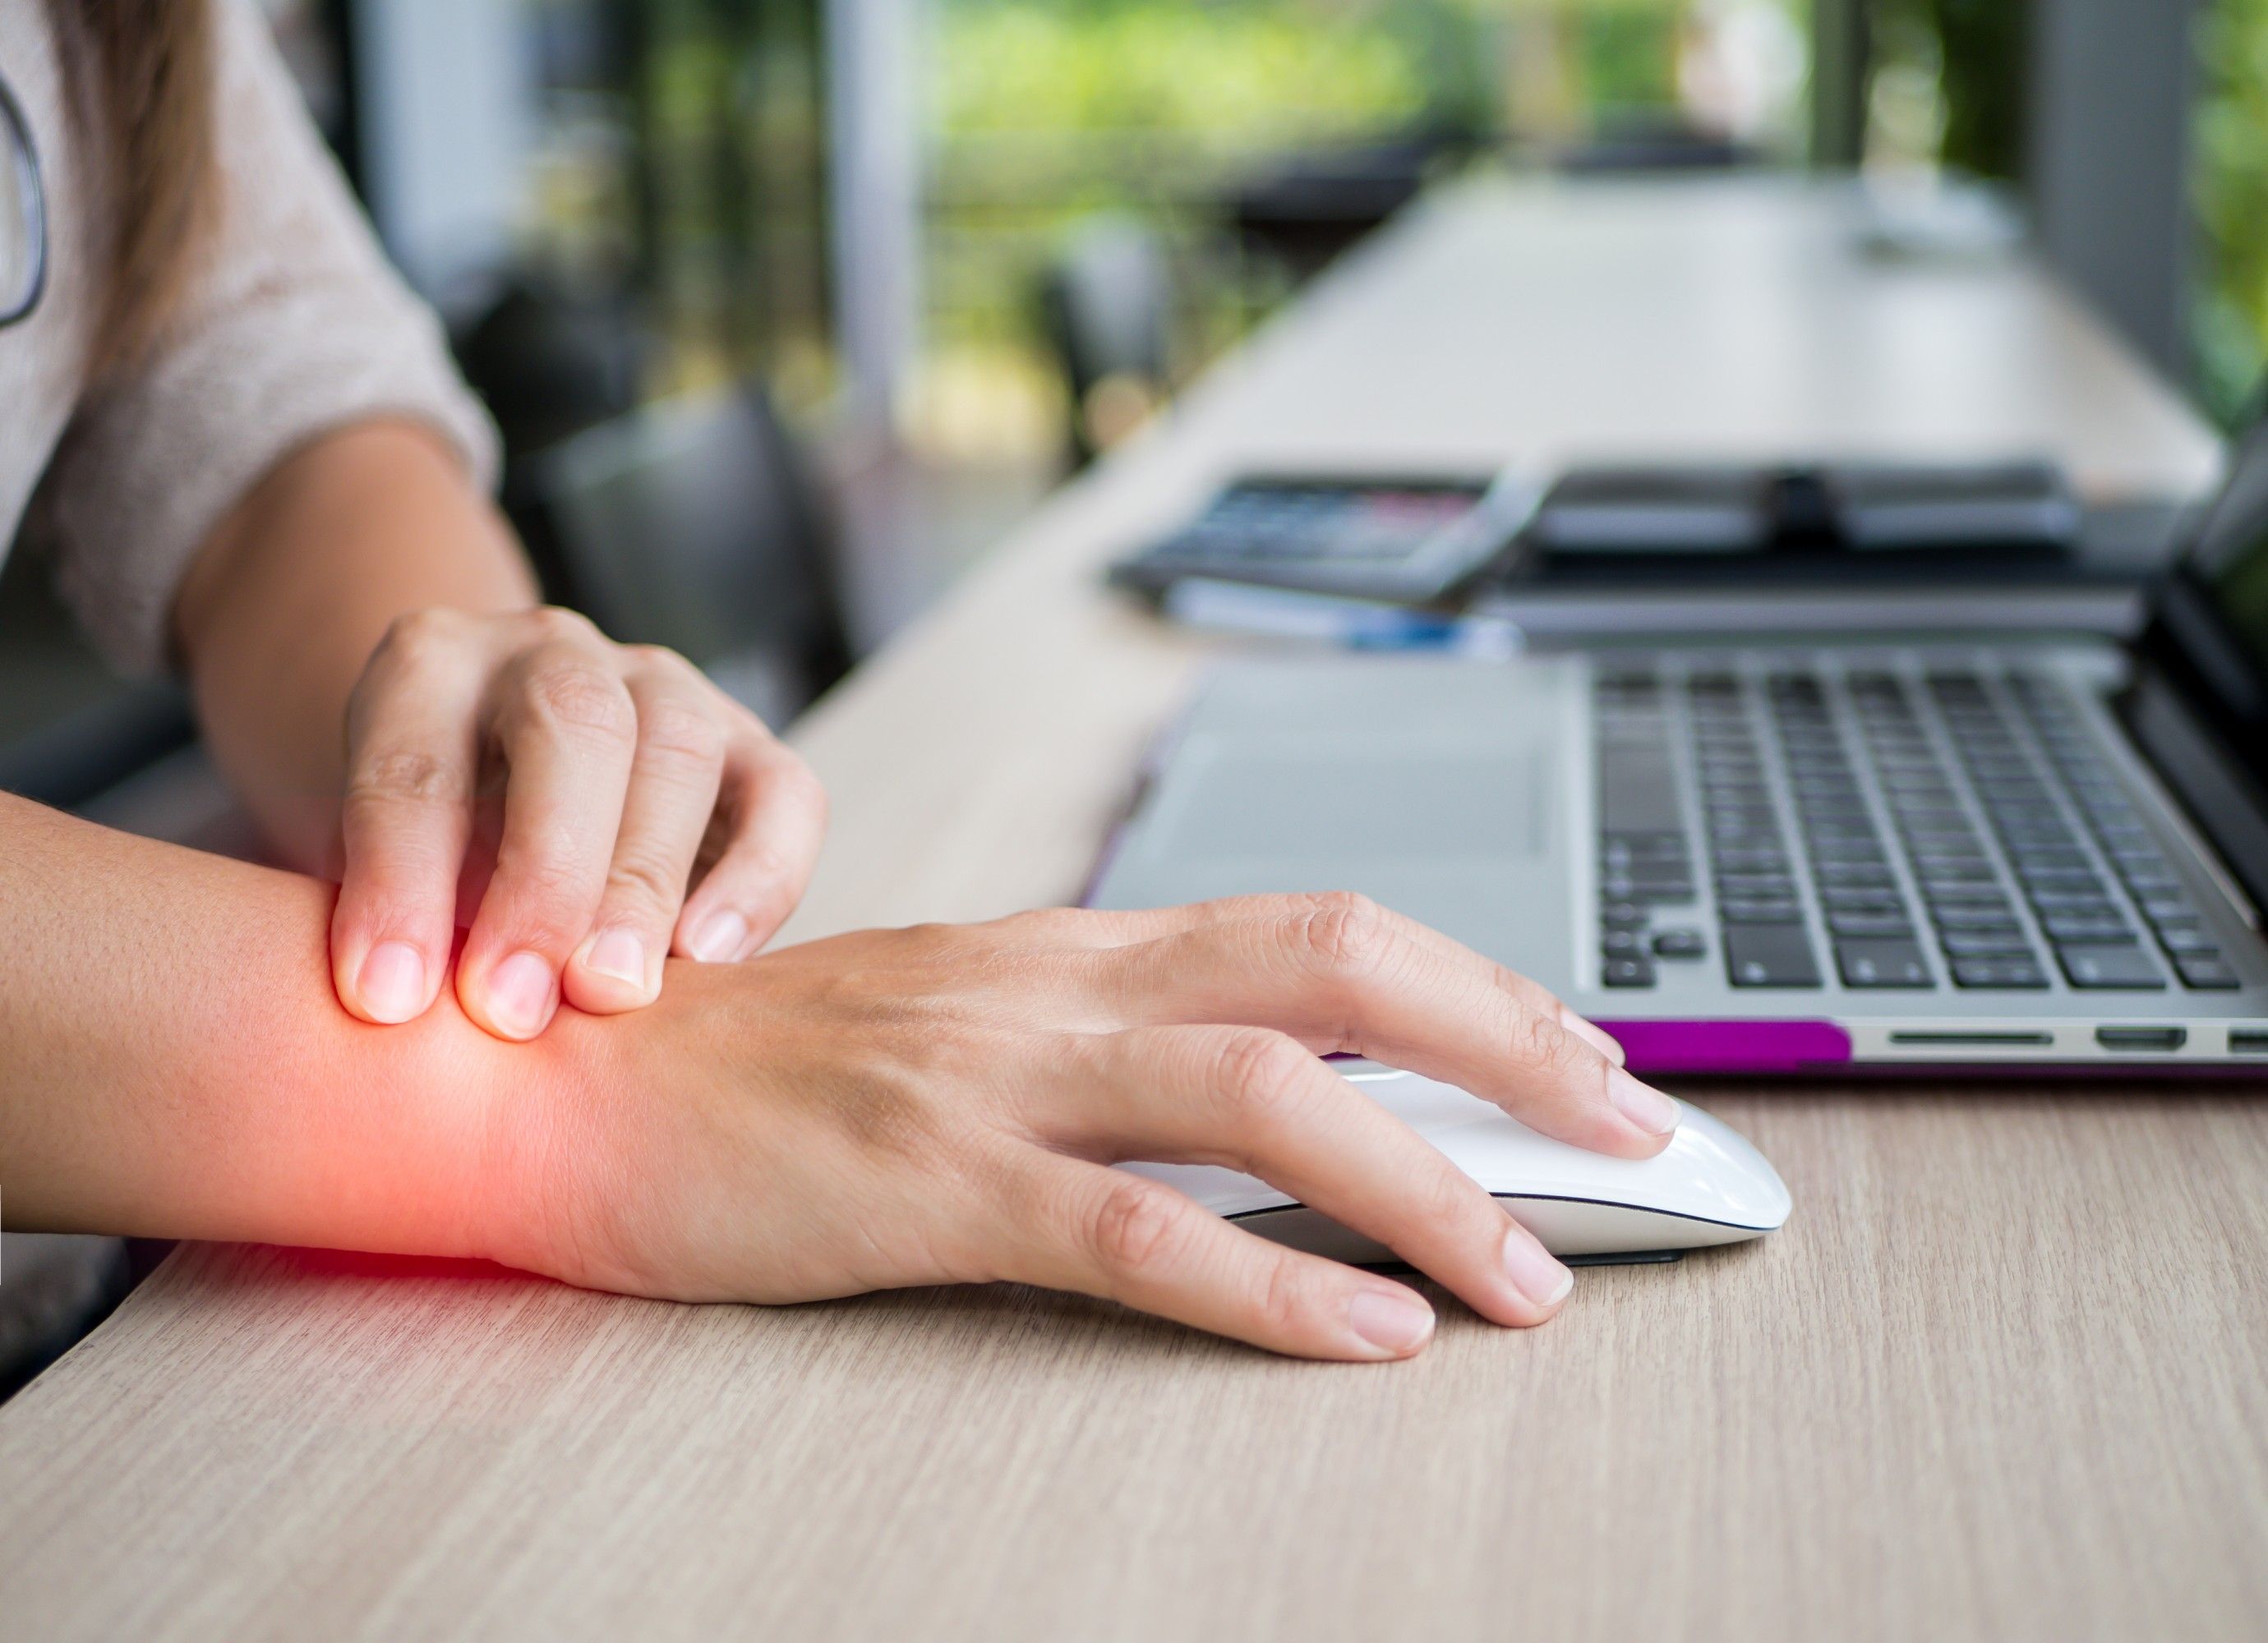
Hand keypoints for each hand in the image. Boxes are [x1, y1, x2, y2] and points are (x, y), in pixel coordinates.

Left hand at [328, 607, 826, 1040]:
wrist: (500, 796)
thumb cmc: (420, 854)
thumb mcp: (359, 861)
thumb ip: (369, 907)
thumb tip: (384, 1005)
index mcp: (432, 665)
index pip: (414, 759)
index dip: (398, 881)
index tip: (387, 1001)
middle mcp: (553, 653)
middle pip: (572, 726)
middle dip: (544, 876)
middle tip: (511, 1007)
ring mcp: (666, 687)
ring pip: (681, 750)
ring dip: (643, 882)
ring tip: (608, 993)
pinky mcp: (753, 745)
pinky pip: (785, 795)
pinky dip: (757, 879)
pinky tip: (711, 960)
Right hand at [519, 894, 1681, 1360]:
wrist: (559, 1070)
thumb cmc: (766, 1067)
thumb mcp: (965, 1027)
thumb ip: (1109, 1047)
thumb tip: (1269, 1098)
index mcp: (1077, 944)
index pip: (1323, 927)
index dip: (1477, 984)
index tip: (1583, 1051)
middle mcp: (1061, 979)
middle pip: (1339, 966)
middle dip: (1513, 1041)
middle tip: (1635, 1128)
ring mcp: (994, 1072)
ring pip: (1266, 1095)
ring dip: (1427, 1185)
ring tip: (1532, 1274)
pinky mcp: (925, 1177)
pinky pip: (1133, 1229)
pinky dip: (1267, 1282)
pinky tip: (1362, 1335)